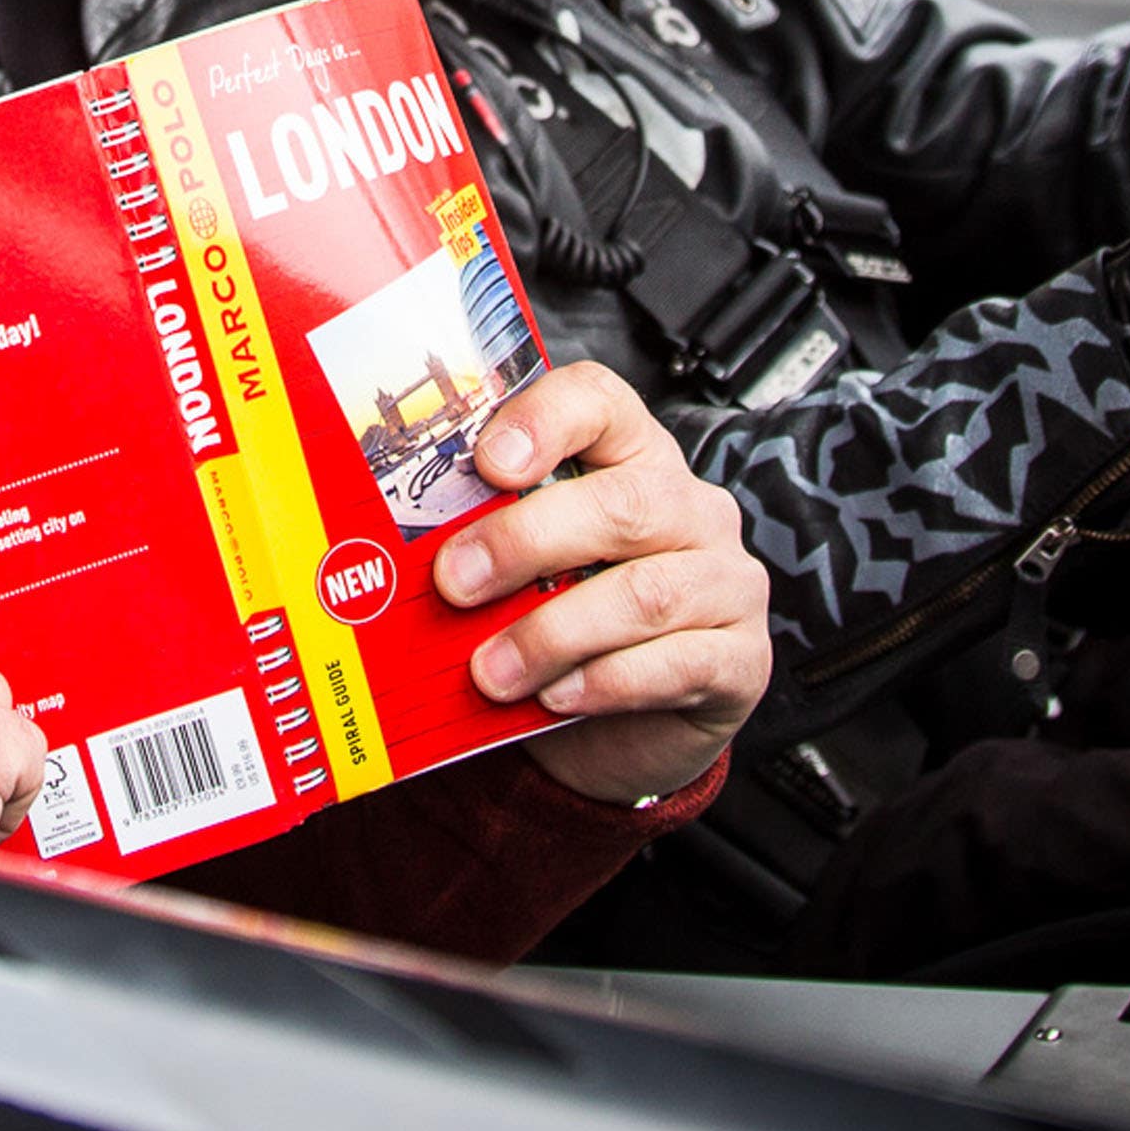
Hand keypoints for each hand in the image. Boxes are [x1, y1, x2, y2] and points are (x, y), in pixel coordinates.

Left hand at [430, 361, 769, 806]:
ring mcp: (726, 583)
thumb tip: (389, 547)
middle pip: (623, 502)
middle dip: (527, 541)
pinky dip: (604, 682)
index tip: (487, 463)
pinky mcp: (739, 660)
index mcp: (631, 459)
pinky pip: (677, 664)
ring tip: (491, 669)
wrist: (617, 728)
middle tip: (456, 581)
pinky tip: (556, 695)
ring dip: (553, 633)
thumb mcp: (520, 571)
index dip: (544, 420)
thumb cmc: (561, 624)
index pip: (600, 402)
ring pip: (646, 593)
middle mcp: (689, 510)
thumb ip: (480, 541)